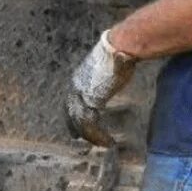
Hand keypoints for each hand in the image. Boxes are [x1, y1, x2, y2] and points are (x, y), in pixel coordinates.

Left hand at [66, 31, 136, 145]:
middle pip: (72, 114)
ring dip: (92, 136)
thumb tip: (115, 76)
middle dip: (78, 129)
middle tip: (87, 141)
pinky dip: (98, 135)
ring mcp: (82, 93)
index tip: (77, 129)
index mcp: (78, 80)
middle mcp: (76, 87)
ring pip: (81, 123)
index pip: (71, 103)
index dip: (73, 117)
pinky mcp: (91, 99)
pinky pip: (90, 124)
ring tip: (103, 144)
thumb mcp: (109, 68)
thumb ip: (107, 78)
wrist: (120, 47)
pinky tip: (108, 141)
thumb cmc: (120, 53)